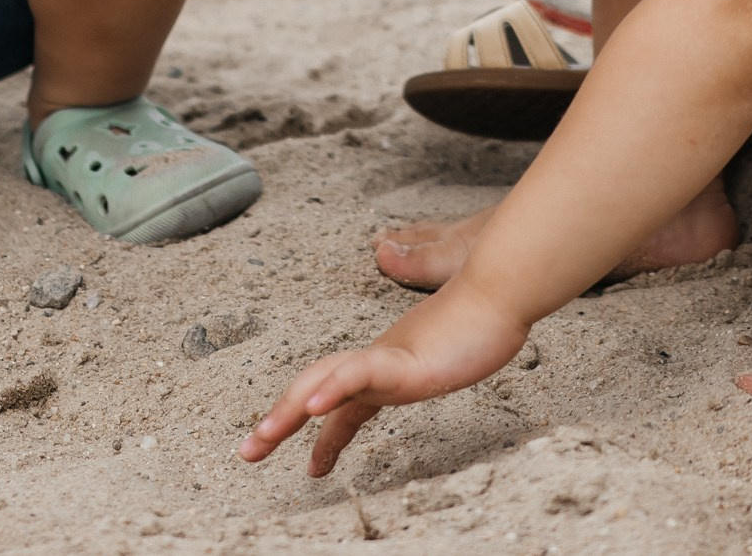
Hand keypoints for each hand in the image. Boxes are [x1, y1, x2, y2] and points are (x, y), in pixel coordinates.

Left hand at [239, 282, 527, 476]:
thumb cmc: (485, 318)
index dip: (318, 424)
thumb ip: (427, 362)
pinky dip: (332, 390)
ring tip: (261, 437)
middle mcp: (380, 359)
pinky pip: (361, 376)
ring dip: (288, 410)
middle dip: (280, 420)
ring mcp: (390, 359)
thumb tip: (423, 370)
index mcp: (388, 361)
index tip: (309, 461)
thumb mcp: (447, 352)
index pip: (342, 396)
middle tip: (248, 452)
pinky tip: (313, 407)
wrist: (504, 290)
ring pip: (325, 381)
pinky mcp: (405, 360)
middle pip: (316, 387)